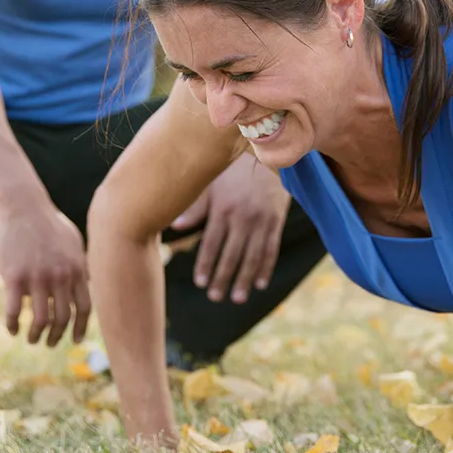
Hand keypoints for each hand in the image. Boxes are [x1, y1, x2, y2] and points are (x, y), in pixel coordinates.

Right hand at [0, 199, 90, 346]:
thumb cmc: (48, 222)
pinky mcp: (15, 277)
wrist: (23, 205)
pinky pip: (15, 311)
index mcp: (77, 269)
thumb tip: (89, 281)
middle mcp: (61, 276)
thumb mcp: (73, 242)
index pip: (84, 308)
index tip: (76, 341)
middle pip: (63, 319)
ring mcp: (38, 278)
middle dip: (57, 336)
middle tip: (50, 343)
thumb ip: (80, 264)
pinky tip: (12, 330)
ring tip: (32, 339)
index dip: (81, 328)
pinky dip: (14, 325)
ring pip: (41, 320)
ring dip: (36, 335)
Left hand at [172, 153, 290, 303]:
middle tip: (215, 297)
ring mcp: (261, 220)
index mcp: (222, 208)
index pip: (212, 243)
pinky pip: (271, 248)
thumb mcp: (211, 184)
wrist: (266, 154)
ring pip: (252, 255)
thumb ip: (195, 207)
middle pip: (231, 254)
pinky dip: (266, 267)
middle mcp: (242, 216)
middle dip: (223, 277)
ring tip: (237, 298)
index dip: (206, 263)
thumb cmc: (231, 170)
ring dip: (244, 279)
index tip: (200, 283)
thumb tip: (175, 227)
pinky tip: (260, 284)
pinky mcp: (276, 221)